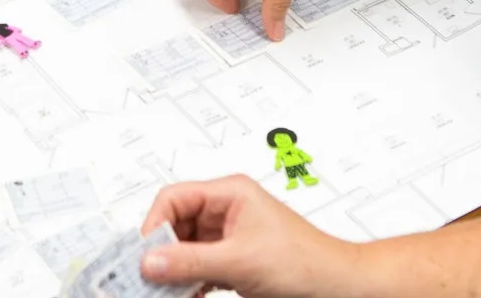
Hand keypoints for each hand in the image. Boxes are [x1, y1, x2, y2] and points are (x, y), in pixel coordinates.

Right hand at [140, 177, 359, 297]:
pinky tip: (185, 294)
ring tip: (163, 289)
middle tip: (147, 276)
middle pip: (176, 224)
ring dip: (173, 270)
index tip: (144, 254)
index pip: (175, 198)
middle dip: (161, 252)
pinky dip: (188, 281)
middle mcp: (227, 211)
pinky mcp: (233, 261)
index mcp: (230, 194)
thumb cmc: (306, 262)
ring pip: (184, 249)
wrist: (337, 287)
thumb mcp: (239, 261)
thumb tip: (151, 260)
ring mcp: (229, 237)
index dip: (155, 224)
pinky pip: (197, 267)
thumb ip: (191, 261)